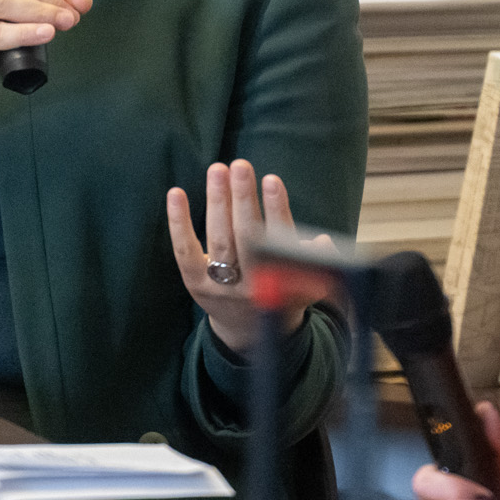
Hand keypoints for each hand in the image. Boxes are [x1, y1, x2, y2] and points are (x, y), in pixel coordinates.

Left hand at [166, 160, 314, 353]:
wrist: (248, 333)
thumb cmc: (280, 293)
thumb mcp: (305, 284)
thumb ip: (315, 263)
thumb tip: (322, 243)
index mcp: (280, 282)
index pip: (279, 241)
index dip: (276, 210)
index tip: (272, 180)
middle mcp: (250, 287)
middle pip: (245, 237)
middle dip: (243, 199)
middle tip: (240, 165)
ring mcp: (220, 287)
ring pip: (218, 240)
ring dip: (217, 202)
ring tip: (218, 170)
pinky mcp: (195, 284)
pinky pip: (185, 252)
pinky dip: (179, 223)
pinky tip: (176, 194)